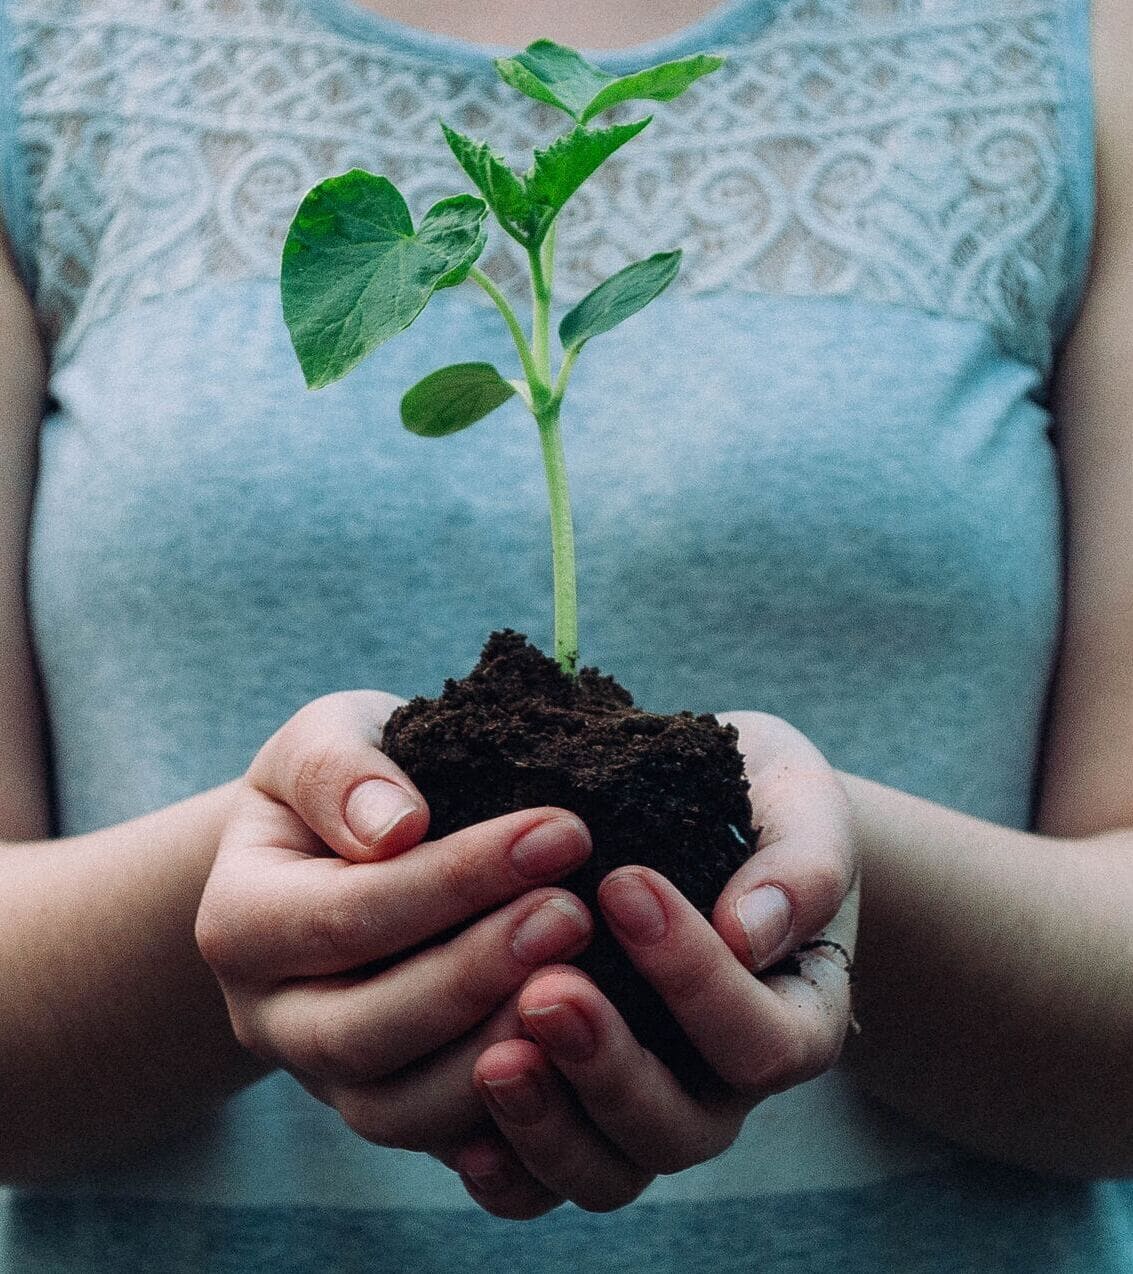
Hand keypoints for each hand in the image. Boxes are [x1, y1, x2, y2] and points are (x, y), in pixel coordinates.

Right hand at [195, 690, 594, 1160]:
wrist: (339, 850)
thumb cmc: (345, 784)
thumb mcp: (324, 740)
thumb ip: (340, 771)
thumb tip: (395, 826)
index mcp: (241, 921)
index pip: (347, 915)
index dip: (457, 880)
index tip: (562, 830)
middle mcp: (270, 1016)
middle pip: (364, 1030)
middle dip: (478, 973)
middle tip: (575, 913)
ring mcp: (326, 1078)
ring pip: (399, 1110)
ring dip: (496, 1052)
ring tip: (585, 984)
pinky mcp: (389, 1108)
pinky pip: (442, 1145)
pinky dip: (509, 1122)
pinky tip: (578, 1064)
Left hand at [456, 710, 858, 1218]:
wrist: (699, 813)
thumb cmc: (758, 804)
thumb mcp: (799, 806)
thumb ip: (800, 865)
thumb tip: (749, 932)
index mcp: (796, 1018)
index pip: (761, 1040)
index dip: (695, 978)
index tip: (624, 884)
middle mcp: (723, 1087)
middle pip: (680, 1128)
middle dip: (609, 1064)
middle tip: (546, 989)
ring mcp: (645, 1111)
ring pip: (608, 1173)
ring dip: (548, 1125)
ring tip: (494, 1061)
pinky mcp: (574, 1117)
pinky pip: (543, 1186)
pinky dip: (509, 1172)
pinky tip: (466, 1139)